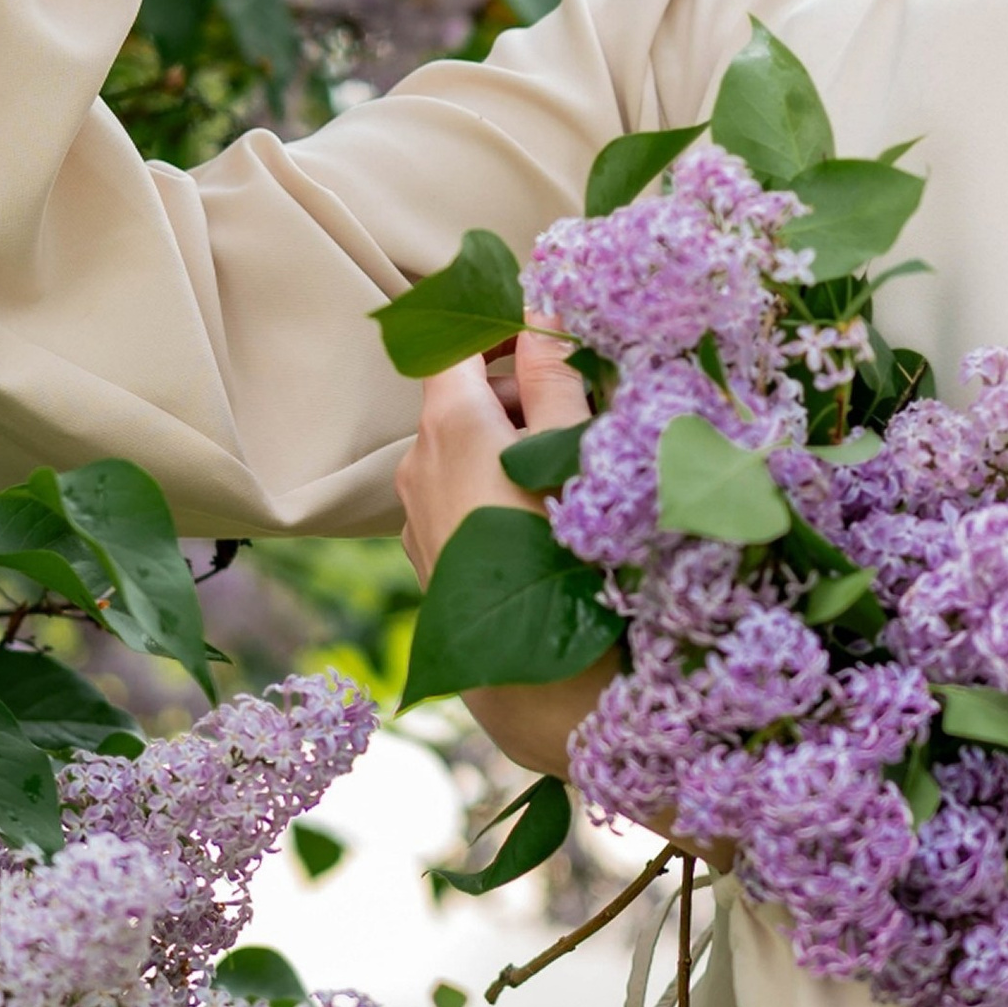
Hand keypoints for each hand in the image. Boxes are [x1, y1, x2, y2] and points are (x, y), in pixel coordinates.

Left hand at [398, 331, 613, 777]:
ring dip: (514, 436)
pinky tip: (549, 511)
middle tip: (590, 398)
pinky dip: (498, 478)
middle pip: (464, 391)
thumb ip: (555, 376)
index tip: (550, 324)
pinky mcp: (428, 551)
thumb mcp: (578, 452)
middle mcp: (419, 461)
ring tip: (578, 462)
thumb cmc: (571, 561)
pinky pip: (459, 488)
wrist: (540, 694)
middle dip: (522, 384)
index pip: (455, 338)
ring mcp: (417, 510)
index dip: (498, 321)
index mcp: (451, 425)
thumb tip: (540, 312)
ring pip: (464, 443)